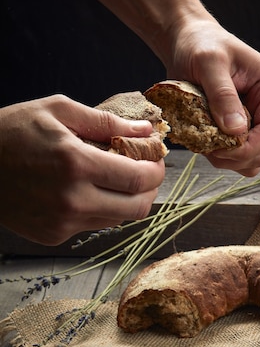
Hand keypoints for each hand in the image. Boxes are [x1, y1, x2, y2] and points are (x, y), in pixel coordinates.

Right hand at [0, 95, 164, 244]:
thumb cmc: (12, 131)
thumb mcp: (59, 111)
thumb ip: (107, 122)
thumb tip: (147, 130)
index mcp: (75, 164)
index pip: (138, 179)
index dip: (156, 170)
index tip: (158, 158)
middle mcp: (72, 200)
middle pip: (137, 207)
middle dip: (150, 189)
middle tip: (148, 171)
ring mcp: (63, 222)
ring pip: (118, 219)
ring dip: (128, 199)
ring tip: (119, 177)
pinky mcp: (54, 235)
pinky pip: (94, 224)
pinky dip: (102, 207)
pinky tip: (91, 189)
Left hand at [166, 18, 259, 176]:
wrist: (190, 43)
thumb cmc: (199, 46)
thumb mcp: (208, 64)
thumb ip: (222, 95)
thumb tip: (236, 131)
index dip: (246, 148)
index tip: (218, 151)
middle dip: (236, 156)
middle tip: (206, 148)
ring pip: (254, 158)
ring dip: (230, 160)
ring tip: (205, 144)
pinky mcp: (247, 128)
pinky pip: (242, 156)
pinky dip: (225, 157)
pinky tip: (207, 144)